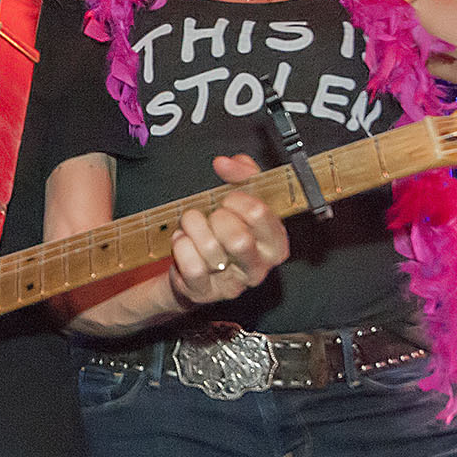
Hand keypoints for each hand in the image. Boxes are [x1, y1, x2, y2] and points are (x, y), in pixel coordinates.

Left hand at [166, 156, 290, 308]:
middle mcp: (259, 268)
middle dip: (217, 218)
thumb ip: (241, 174)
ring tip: (191, 226)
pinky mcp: (205, 293)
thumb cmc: (223, 229)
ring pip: (211, 250)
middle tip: (211, 216)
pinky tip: (182, 241)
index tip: (228, 198)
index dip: (238, 199)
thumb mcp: (240, 198)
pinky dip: (181, 246)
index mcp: (275, 243)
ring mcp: (233, 285)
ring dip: (193, 228)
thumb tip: (226, 163)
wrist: (194, 264)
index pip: (261, 214)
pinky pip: (192, 266)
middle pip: (239, 238)